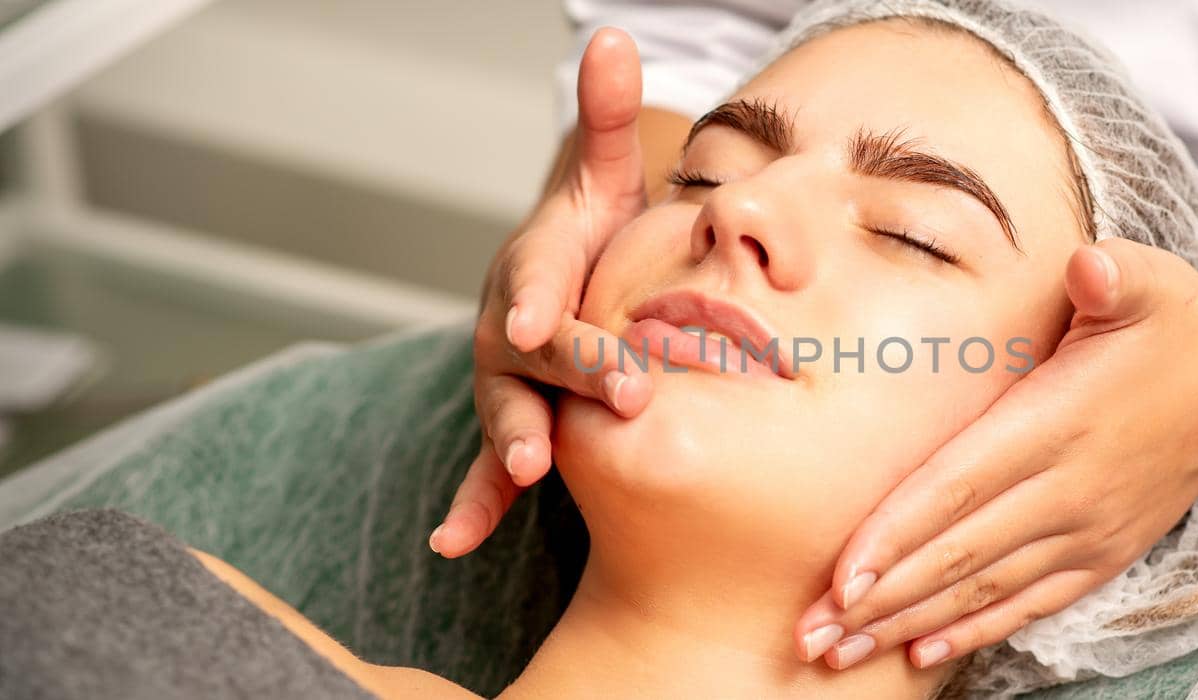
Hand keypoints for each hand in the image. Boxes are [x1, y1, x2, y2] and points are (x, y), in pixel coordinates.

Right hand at [430, 28, 655, 557]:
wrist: (564, 290)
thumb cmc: (593, 239)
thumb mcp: (603, 179)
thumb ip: (608, 120)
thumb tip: (612, 35)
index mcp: (535, 266)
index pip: (538, 276)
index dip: (539, 293)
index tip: (544, 316)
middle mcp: (509, 326)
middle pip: (535, 351)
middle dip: (573, 373)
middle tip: (625, 396)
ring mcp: (504, 382)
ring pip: (507, 410)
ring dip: (513, 440)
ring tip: (528, 467)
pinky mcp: (511, 426)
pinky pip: (483, 470)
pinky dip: (470, 506)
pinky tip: (454, 542)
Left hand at [792, 239, 1197, 669]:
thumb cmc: (1176, 323)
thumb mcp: (1150, 282)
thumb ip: (1114, 275)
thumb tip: (1090, 266)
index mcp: (1060, 421)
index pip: (961, 486)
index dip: (899, 533)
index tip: (842, 576)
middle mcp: (1071, 489)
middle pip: (959, 553)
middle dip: (880, 597)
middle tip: (809, 636)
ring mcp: (1089, 530)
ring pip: (984, 588)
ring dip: (909, 623)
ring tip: (841, 653)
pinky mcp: (1104, 554)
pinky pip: (1031, 604)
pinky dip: (975, 630)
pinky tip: (923, 653)